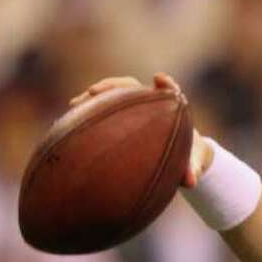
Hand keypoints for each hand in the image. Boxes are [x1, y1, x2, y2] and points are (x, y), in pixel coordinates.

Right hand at [69, 72, 212, 187]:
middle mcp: (150, 104)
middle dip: (113, 86)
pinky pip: (104, 109)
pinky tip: (70, 121)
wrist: (180, 157)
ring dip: (94, 97)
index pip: (169, 91)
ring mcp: (134, 108)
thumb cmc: (187, 158)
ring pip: (112, 96)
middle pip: (131, 87)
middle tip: (94, 90)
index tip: (159, 79)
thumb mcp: (192, 165)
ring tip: (75, 105)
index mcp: (171, 110)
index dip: (166, 85)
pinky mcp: (121, 116)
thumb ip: (192, 170)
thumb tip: (190, 183)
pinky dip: (89, 112)